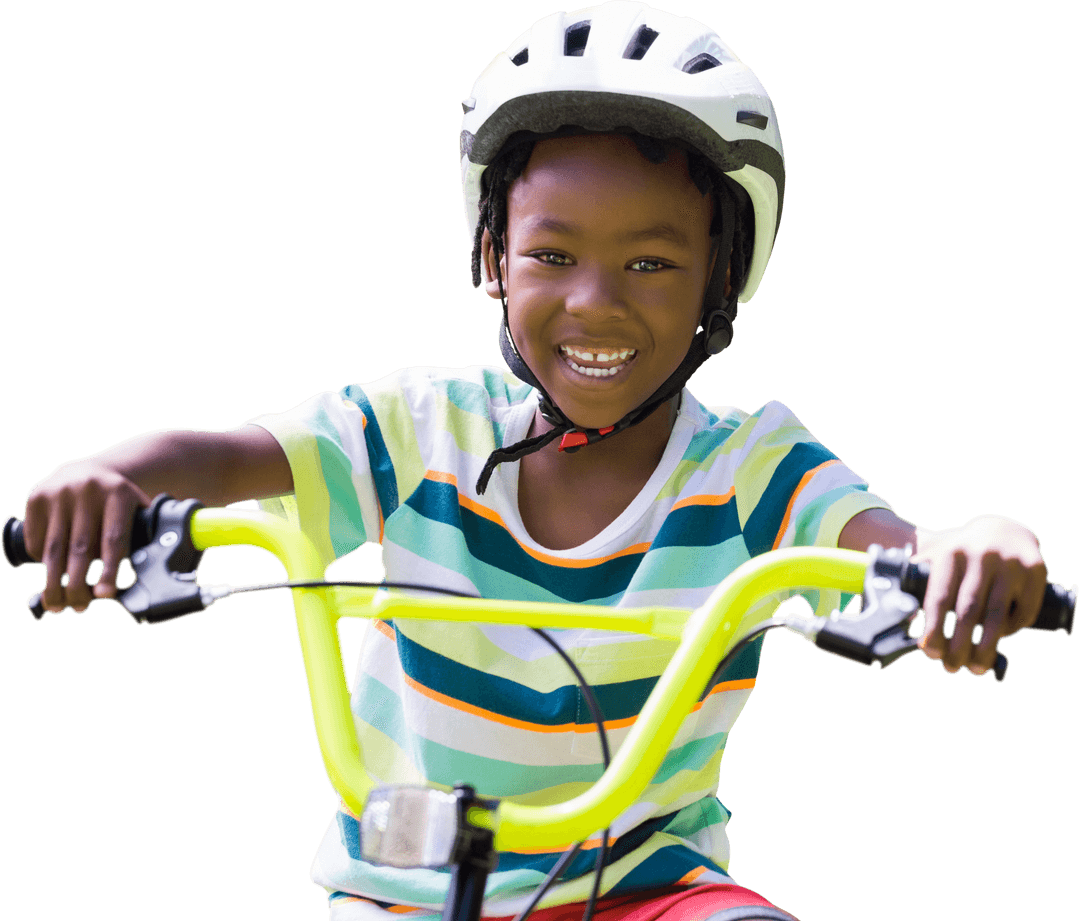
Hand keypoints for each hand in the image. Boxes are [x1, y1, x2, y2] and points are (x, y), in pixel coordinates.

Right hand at [22, 462, 151, 614]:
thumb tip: (151, 571)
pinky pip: (36, 540)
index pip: (114, 538)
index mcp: (119, 493)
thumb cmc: (116, 503)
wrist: (87, 471)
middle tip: (80, 608)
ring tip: (58, 605)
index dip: (109, 569)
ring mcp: (59, 492)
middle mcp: (87, 490)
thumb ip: (143, 536)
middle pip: (81, 547)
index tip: (104, 594)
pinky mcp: (36, 498)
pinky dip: (41, 562)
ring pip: (55, 547)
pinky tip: (49, 575)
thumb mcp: (135, 510)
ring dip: (53, 582)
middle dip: (78, 583)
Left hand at [913, 515, 1046, 676]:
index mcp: (951, 554)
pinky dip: (1011, 630)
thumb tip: (899, 614)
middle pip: (968, 611)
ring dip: (986, 646)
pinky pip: (1023, 610)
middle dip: (959, 644)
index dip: (934, 627)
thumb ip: (919, 580)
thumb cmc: (964, 554)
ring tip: (976, 667)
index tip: (930, 652)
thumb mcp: (939, 557)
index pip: (939, 597)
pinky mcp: (1035, 570)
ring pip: (997, 614)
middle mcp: (980, 557)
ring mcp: (1009, 563)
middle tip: (951, 667)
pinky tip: (1000, 640)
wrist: (1005, 528)